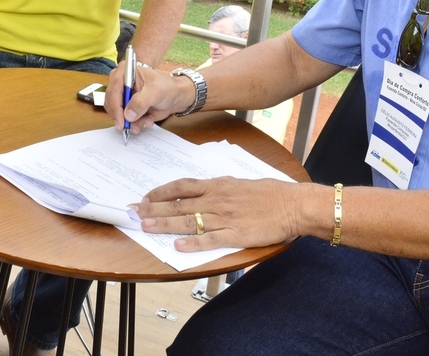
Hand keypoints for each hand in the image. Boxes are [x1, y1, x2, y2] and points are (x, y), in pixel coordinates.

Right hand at [104, 67, 190, 133]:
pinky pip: (126, 120)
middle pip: (112, 103)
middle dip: (122, 117)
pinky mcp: (128, 107)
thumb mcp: (156, 91)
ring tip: (146, 121)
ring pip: (118, 114)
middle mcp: (121, 83)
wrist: (176, 97)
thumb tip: (128, 114)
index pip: (114, 90)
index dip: (116, 107)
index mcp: (126, 72)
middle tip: (132, 126)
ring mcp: (124, 96)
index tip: (121, 121)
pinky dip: (136, 124)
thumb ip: (141, 102)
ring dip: (132, 122)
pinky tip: (148, 120)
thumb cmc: (167, 87)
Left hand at [135, 176, 304, 251]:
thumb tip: (203, 190)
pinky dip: (192, 243)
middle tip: (134, 212)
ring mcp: (226, 217)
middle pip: (179, 204)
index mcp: (218, 185)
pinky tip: (177, 245)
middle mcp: (217, 199)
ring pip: (188, 221)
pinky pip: (210, 239)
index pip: (182, 186)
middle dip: (153, 208)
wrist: (294, 204)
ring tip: (146, 226)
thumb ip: (220, 188)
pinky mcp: (236, 235)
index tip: (145, 197)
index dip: (160, 192)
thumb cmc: (271, 193)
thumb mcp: (240, 183)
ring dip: (165, 224)